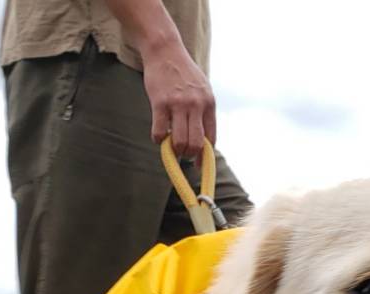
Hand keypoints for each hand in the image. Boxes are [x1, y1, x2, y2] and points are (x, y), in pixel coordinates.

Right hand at [140, 40, 215, 160]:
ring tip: (170, 146)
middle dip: (189, 155)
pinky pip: (160, 133)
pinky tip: (158, 136)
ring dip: (175, 151)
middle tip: (182, 153)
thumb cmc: (183, 72)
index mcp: (209, 103)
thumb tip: (204, 140)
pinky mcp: (160, 103)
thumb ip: (203, 112)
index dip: (205, 156)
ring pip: (180, 142)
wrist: (165, 50)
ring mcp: (178, 104)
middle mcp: (196, 105)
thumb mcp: (202, 89)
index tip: (199, 165)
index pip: (211, 138)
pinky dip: (159, 140)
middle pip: (196, 144)